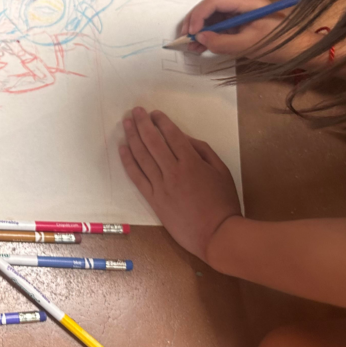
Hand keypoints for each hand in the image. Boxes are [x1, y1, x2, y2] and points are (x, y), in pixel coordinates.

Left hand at [119, 107, 240, 261]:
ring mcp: (161, 186)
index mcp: (192, 163)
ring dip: (132, 137)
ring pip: (141, 156)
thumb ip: (203, 151)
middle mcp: (173, 171)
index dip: (161, 121)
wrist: (217, 235)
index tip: (154, 113)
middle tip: (135, 111)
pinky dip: (128, 161)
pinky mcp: (153, 199)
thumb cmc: (223, 202)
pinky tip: (122, 148)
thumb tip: (184, 138)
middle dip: (143, 123)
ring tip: (126, 123)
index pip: (172, 135)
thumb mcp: (222, 171)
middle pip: (153, 141)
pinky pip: (137, 177)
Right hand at [179, 0, 279, 56]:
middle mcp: (242, 0)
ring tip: (192, 46)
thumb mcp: (249, 45)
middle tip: (185, 39)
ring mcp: (242, 9)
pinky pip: (221, 23)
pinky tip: (202, 45)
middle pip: (211, 7)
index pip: (214, 2)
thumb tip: (199, 38)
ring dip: (201, 31)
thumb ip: (221, 42)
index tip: (191, 33)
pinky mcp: (242, 19)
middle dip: (196, 23)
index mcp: (246, 0)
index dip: (198, 17)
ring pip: (214, 16)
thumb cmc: (279, 44)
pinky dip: (211, 34)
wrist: (301, 49)